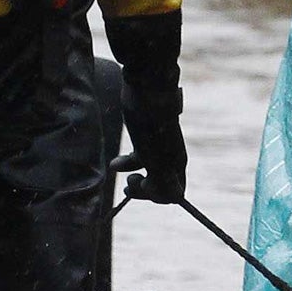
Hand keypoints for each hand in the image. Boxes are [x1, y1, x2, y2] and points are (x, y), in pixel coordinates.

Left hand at [120, 87, 186, 202]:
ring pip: (149, 172)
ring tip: (122, 176)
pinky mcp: (145, 137)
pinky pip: (139, 159)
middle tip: (128, 185)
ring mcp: (157, 147)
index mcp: (176, 164)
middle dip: (144, 190)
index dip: (157, 196)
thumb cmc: (152, 128)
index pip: (175, 193)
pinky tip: (114, 164)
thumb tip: (173, 199)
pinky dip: (127, 164)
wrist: (147, 92)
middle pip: (162, 185)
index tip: (143, 184)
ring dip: (136, 180)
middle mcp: (170, 158)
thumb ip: (164, 181)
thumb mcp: (157, 159)